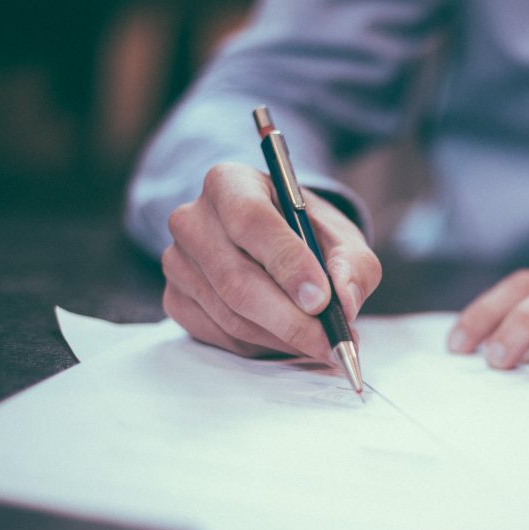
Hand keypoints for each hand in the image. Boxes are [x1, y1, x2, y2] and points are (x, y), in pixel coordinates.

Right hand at [161, 162, 380, 358]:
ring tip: (322, 343)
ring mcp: (177, 262)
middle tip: (331, 341)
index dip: (287, 263)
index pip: (251, 221)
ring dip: (282, 338)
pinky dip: (262, 346)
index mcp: (230, 183)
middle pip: (236, 279)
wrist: (274, 242)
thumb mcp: (341, 237)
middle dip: (290, 319)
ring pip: (231, 315)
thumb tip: (345, 301)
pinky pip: (220, 335)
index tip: (322, 300)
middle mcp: (193, 219)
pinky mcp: (176, 299)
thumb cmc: (307, 233)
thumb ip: (352, 264)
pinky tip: (290, 339)